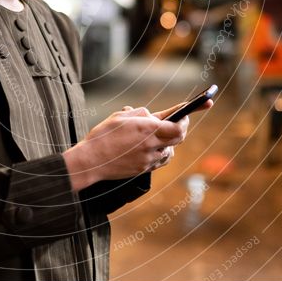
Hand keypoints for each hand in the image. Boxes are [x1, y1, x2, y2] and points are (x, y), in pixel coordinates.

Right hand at [62, 106, 184, 190]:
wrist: (91, 161)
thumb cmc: (103, 135)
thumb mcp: (121, 116)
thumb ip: (140, 114)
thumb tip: (152, 116)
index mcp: (147, 129)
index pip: (178, 125)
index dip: (187, 116)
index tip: (191, 110)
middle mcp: (151, 146)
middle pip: (178, 138)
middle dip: (179, 127)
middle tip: (176, 121)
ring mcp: (148, 160)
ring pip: (170, 151)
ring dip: (169, 142)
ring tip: (159, 134)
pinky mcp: (143, 170)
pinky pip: (160, 160)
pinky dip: (160, 152)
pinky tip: (152, 147)